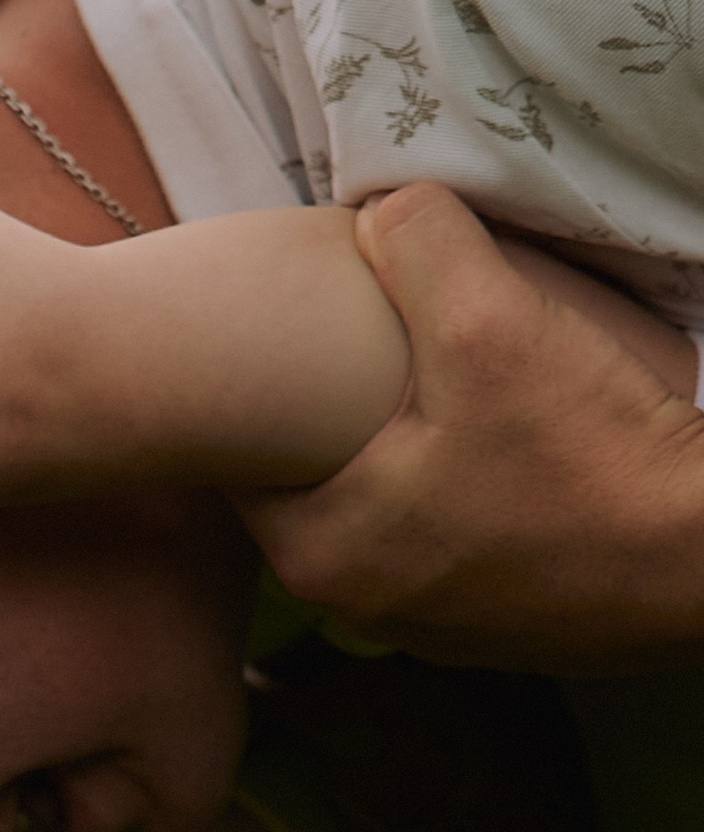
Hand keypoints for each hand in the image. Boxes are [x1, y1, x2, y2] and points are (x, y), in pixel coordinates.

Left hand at [241, 183, 703, 667]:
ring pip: (384, 511)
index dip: (261, 385)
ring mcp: (430, 625)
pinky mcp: (498, 624)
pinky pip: (452, 539)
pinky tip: (502, 446)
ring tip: (436, 385)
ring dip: (402, 453)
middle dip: (332, 416)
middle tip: (363, 343)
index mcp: (319, 552)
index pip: (240, 458)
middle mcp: (357, 607)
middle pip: (313, 483)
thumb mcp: (492, 322)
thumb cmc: (592, 458)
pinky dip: (463, 493)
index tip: (292, 333)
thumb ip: (416, 244)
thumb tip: (378, 206)